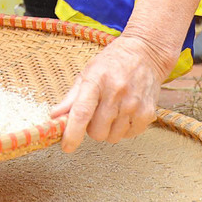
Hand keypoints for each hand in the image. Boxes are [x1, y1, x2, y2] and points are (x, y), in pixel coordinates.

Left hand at [50, 33, 170, 150]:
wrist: (145, 54)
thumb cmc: (112, 64)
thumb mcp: (87, 73)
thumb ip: (71, 98)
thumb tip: (54, 117)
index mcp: (96, 80)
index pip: (82, 112)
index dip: (72, 133)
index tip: (66, 147)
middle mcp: (116, 93)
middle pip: (97, 131)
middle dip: (92, 128)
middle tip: (96, 112)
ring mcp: (134, 104)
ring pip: (112, 137)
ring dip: (108, 130)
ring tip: (112, 111)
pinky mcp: (148, 113)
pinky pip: (129, 135)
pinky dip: (123, 129)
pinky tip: (125, 113)